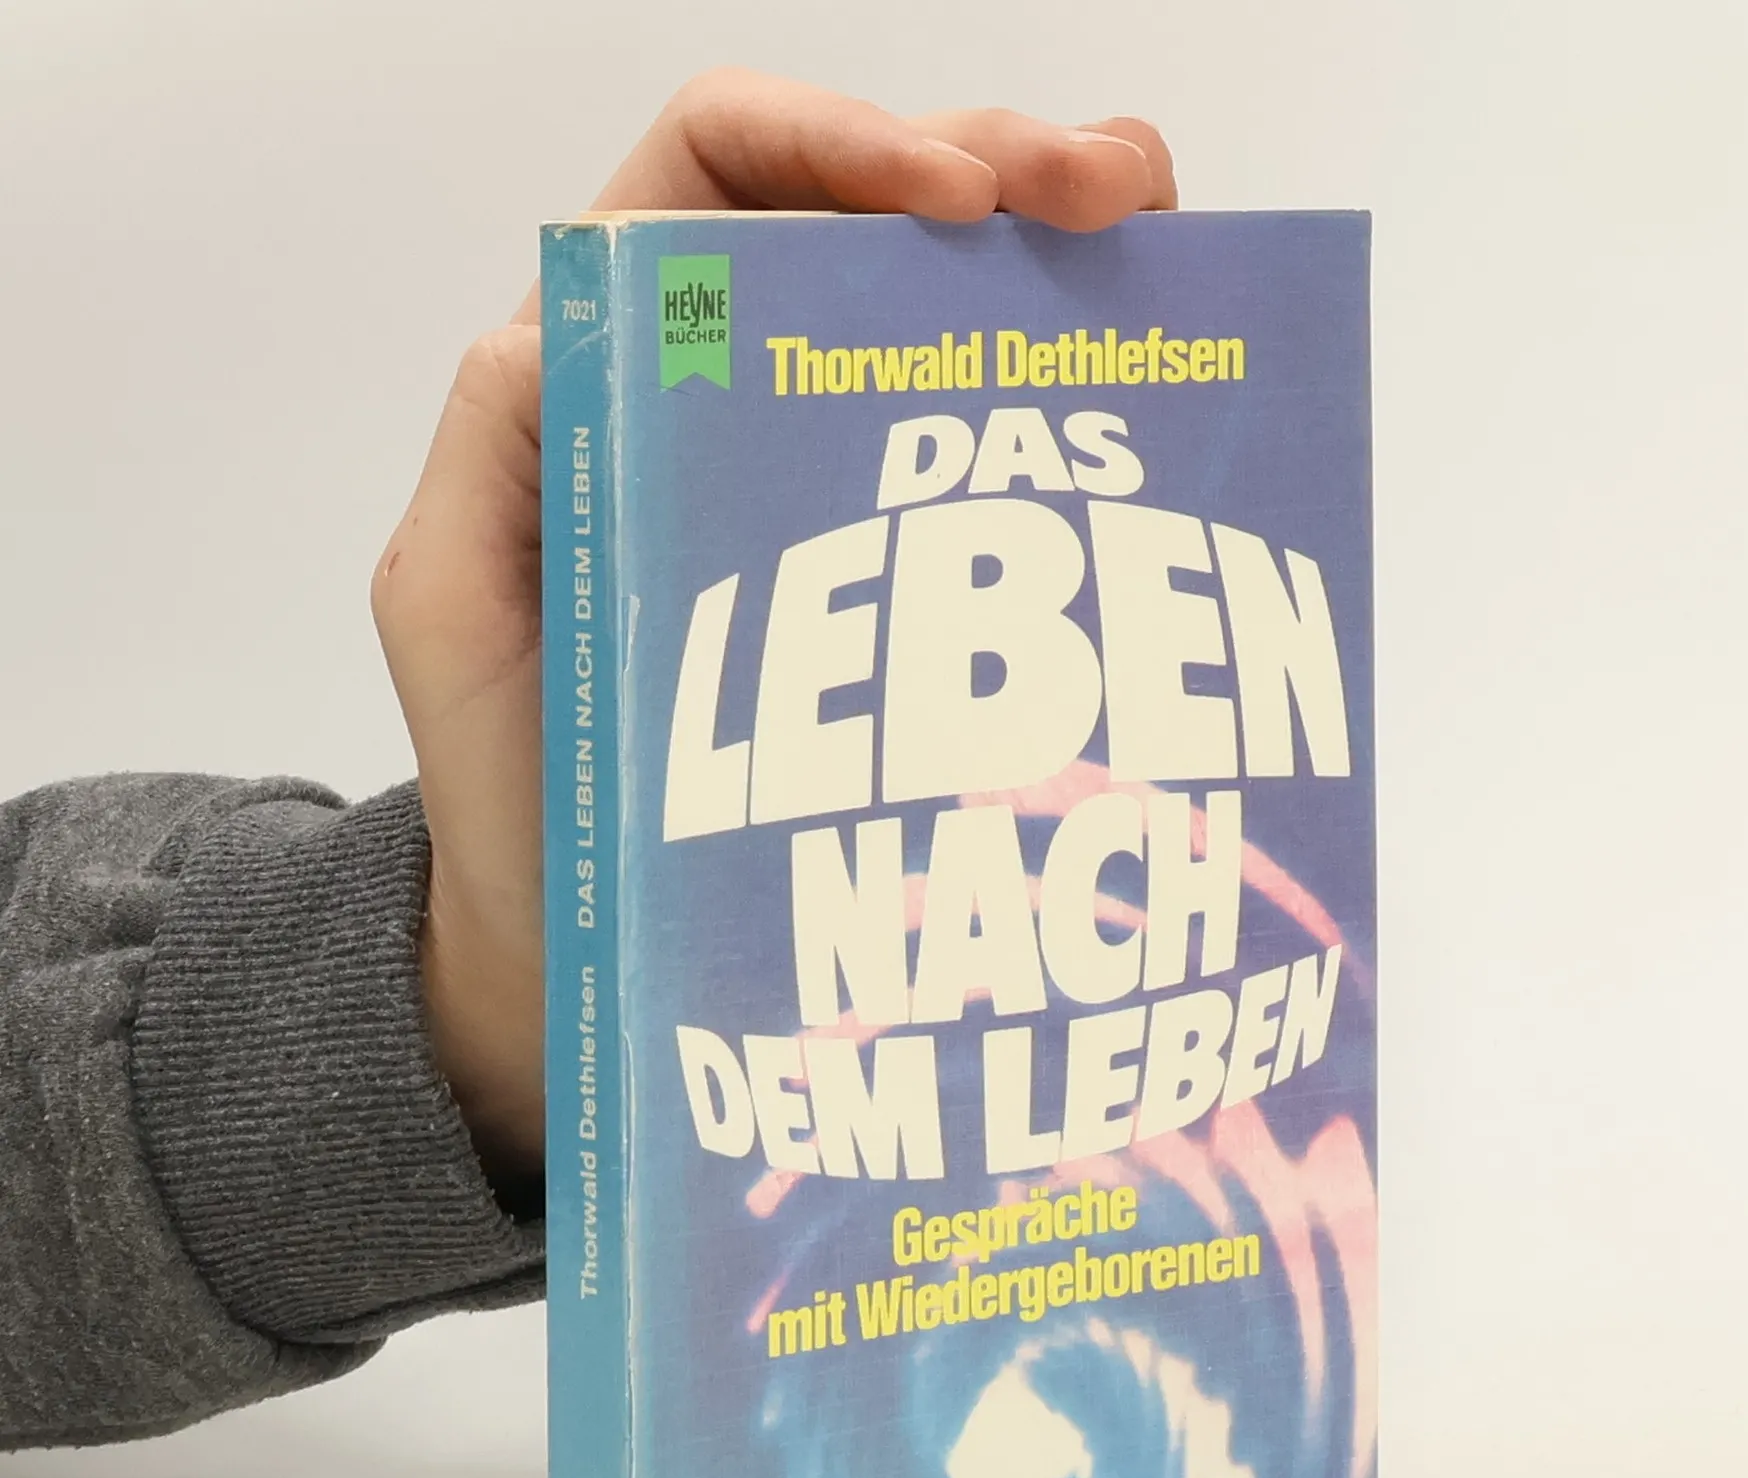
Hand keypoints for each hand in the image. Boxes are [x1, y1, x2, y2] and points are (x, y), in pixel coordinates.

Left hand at [371, 70, 1176, 1184]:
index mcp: (625, 366)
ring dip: (1070, 252)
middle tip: (1107, 195)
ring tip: (1164, 248)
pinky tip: (1160, 396)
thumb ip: (498, 448)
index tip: (949, 195)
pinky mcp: (914, 592)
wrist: (584, 941)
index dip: (835, 139)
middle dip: (1001, 163)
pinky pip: (1002, 465)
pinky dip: (1086, 403)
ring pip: (961, 312)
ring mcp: (837, 489)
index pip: (721, 171)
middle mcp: (742, 396)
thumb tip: (583, 319)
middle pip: (876, 213)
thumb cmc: (519, 778)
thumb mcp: (456, 599)